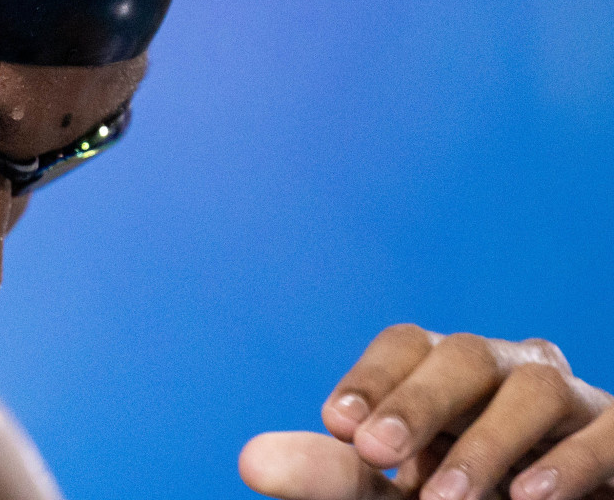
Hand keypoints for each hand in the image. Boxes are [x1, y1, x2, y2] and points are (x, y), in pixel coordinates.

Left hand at [241, 325, 613, 499]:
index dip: (373, 378)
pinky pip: (610, 432)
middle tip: (375, 455)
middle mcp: (510, 373)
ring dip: (485, 443)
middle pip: (464, 354)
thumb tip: (250, 460)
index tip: (336, 426)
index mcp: (449, 375)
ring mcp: (574, 405)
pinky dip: (572, 461)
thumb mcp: (391, 496)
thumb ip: (331, 476)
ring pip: (533, 387)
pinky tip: (530, 498)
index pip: (408, 345)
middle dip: (417, 401)